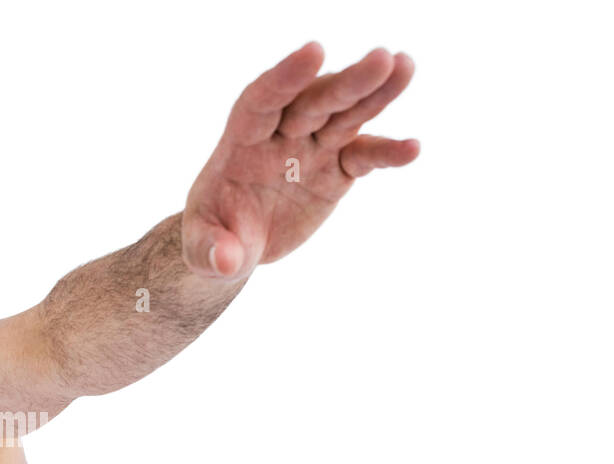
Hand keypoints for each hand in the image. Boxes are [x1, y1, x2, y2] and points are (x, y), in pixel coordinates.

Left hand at [182, 42, 418, 278]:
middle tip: (383, 58)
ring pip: (345, 116)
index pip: (262, 100)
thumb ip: (210, 250)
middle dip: (347, 82)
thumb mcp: (200, 248)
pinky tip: (412, 149)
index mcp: (241, 142)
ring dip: (376, 93)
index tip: (314, 51)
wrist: (234, 245)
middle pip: (314, 102)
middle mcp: (280, 136)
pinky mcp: (336, 170)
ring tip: (406, 66)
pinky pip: (364, 157)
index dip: (286, 77)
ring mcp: (311, 149)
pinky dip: (386, 153)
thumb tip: (225, 262)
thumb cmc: (211, 238)